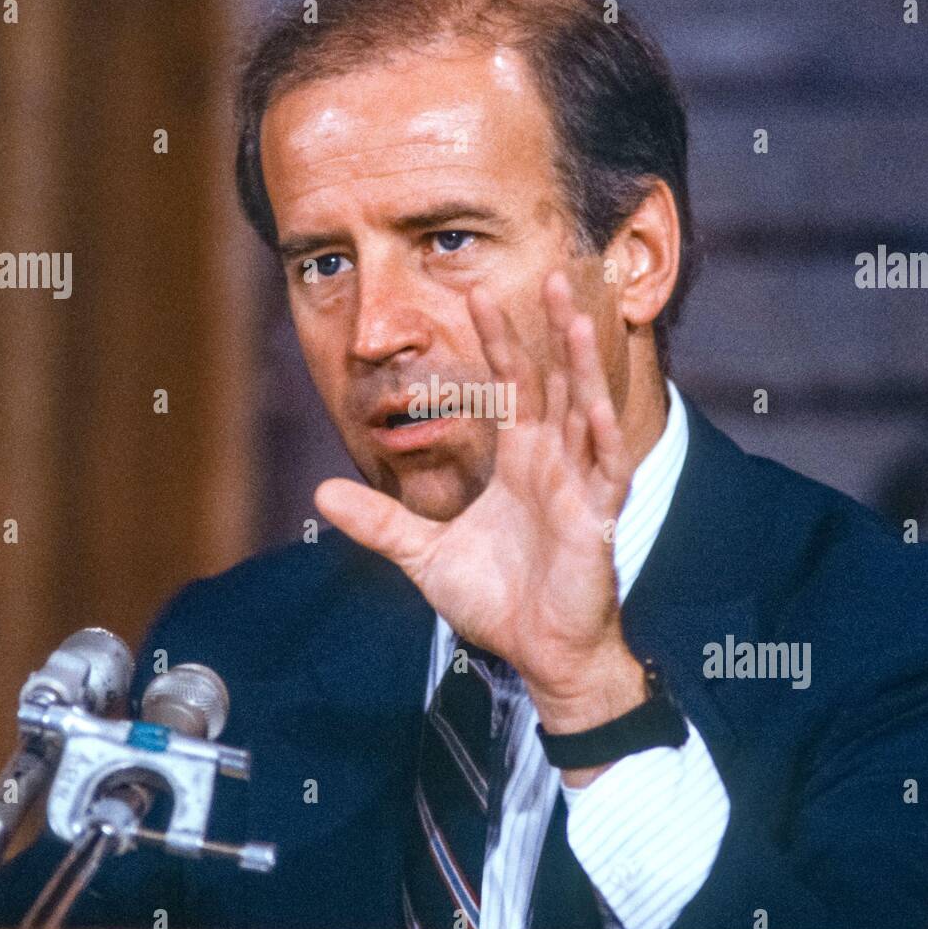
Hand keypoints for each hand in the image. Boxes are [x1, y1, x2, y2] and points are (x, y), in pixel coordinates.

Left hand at [315, 271, 647, 744]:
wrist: (538, 654)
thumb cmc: (497, 601)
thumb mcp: (424, 555)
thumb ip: (379, 522)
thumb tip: (321, 492)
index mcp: (519, 465)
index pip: (509, 389)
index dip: (497, 342)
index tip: (477, 293)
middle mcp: (552, 465)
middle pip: (552, 384)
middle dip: (550, 331)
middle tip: (549, 274)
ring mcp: (579, 489)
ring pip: (584, 414)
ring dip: (581, 368)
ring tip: (578, 319)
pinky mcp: (598, 521)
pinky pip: (606, 471)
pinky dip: (602, 437)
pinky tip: (593, 404)